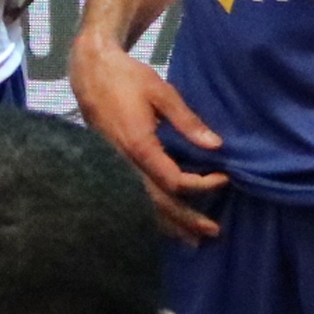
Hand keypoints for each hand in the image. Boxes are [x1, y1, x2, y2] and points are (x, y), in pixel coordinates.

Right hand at [66, 34, 227, 240]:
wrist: (89, 72)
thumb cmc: (127, 78)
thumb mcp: (162, 92)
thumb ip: (188, 121)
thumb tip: (216, 145)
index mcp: (139, 146)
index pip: (174, 180)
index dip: (201, 185)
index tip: (224, 178)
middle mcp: (124, 164)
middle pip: (158, 203)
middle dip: (186, 220)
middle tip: (214, 232)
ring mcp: (114, 168)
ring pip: (142, 206)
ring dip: (169, 224)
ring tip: (192, 240)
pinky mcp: (110, 167)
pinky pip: (131, 198)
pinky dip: (150, 214)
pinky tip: (164, 224)